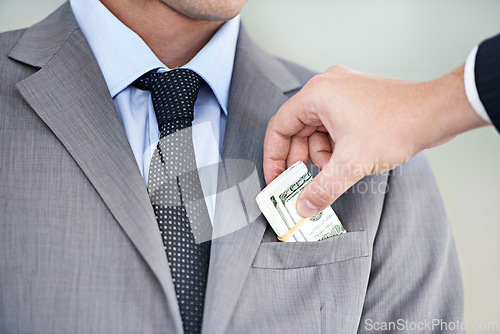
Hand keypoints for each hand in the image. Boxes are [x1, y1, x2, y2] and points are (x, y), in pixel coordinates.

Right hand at [263, 65, 487, 216]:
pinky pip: (333, 128)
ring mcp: (343, 94)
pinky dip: (335, 148)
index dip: (273, 157)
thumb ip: (322, 188)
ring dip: (321, 156)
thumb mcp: (352, 163)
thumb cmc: (398, 124)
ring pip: (317, 132)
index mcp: (317, 94)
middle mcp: (326, 89)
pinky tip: (347, 162)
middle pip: (297, 131)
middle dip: (300, 161)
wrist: (437, 111)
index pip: (279, 127)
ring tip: (335, 172)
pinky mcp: (356, 102)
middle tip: (300, 185)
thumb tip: (303, 207)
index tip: (275, 179)